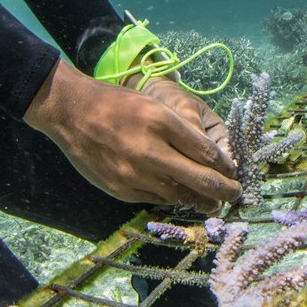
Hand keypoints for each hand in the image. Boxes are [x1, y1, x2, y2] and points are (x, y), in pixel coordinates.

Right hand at [24, 60, 240, 211]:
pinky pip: (155, 199)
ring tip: (213, 201)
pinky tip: (181, 195)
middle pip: (200, 179)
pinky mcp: (119, 189)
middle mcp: (150, 150)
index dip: (227, 167)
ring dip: (201, 200)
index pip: (207, 153)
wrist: (71, 112)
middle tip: (236, 194)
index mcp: (163, 122)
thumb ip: (185, 131)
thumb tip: (214, 157)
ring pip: (179, 195)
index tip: (235, 171)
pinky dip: (172, 198)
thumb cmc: (120, 105)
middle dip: (225, 190)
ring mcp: (133, 174)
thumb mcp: (157, 107)